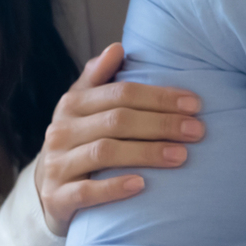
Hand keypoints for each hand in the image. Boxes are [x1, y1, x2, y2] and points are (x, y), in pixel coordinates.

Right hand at [36, 43, 203, 236]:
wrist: (48, 190)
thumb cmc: (78, 142)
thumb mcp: (83, 108)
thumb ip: (99, 78)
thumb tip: (118, 47)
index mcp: (72, 104)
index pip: (121, 93)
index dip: (159, 97)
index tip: (194, 104)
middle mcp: (61, 131)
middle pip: (117, 120)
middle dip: (162, 124)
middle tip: (197, 131)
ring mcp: (57, 165)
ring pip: (104, 152)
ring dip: (146, 153)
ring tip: (181, 156)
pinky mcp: (56, 197)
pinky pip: (86, 191)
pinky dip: (114, 187)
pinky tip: (141, 185)